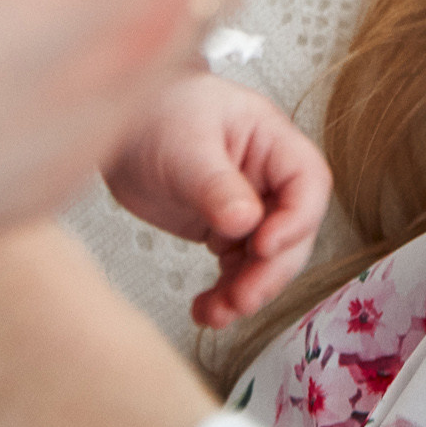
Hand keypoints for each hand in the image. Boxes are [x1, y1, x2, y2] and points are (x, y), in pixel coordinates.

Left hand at [105, 71, 331, 327]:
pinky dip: (224, 295)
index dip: (297, 220)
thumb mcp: (184, 145)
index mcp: (271, 140)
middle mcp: (269, 176)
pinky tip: (204, 311)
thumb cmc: (155, 112)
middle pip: (293, 231)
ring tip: (216, 314)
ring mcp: (249, 206)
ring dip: (248, 291)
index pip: (308, 182)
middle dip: (271, 270)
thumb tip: (246, 223)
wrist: (117, 124)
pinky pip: (237, 270)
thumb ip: (215, 184)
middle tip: (242, 298)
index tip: (263, 246)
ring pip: (268, 259)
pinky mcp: (224, 231)